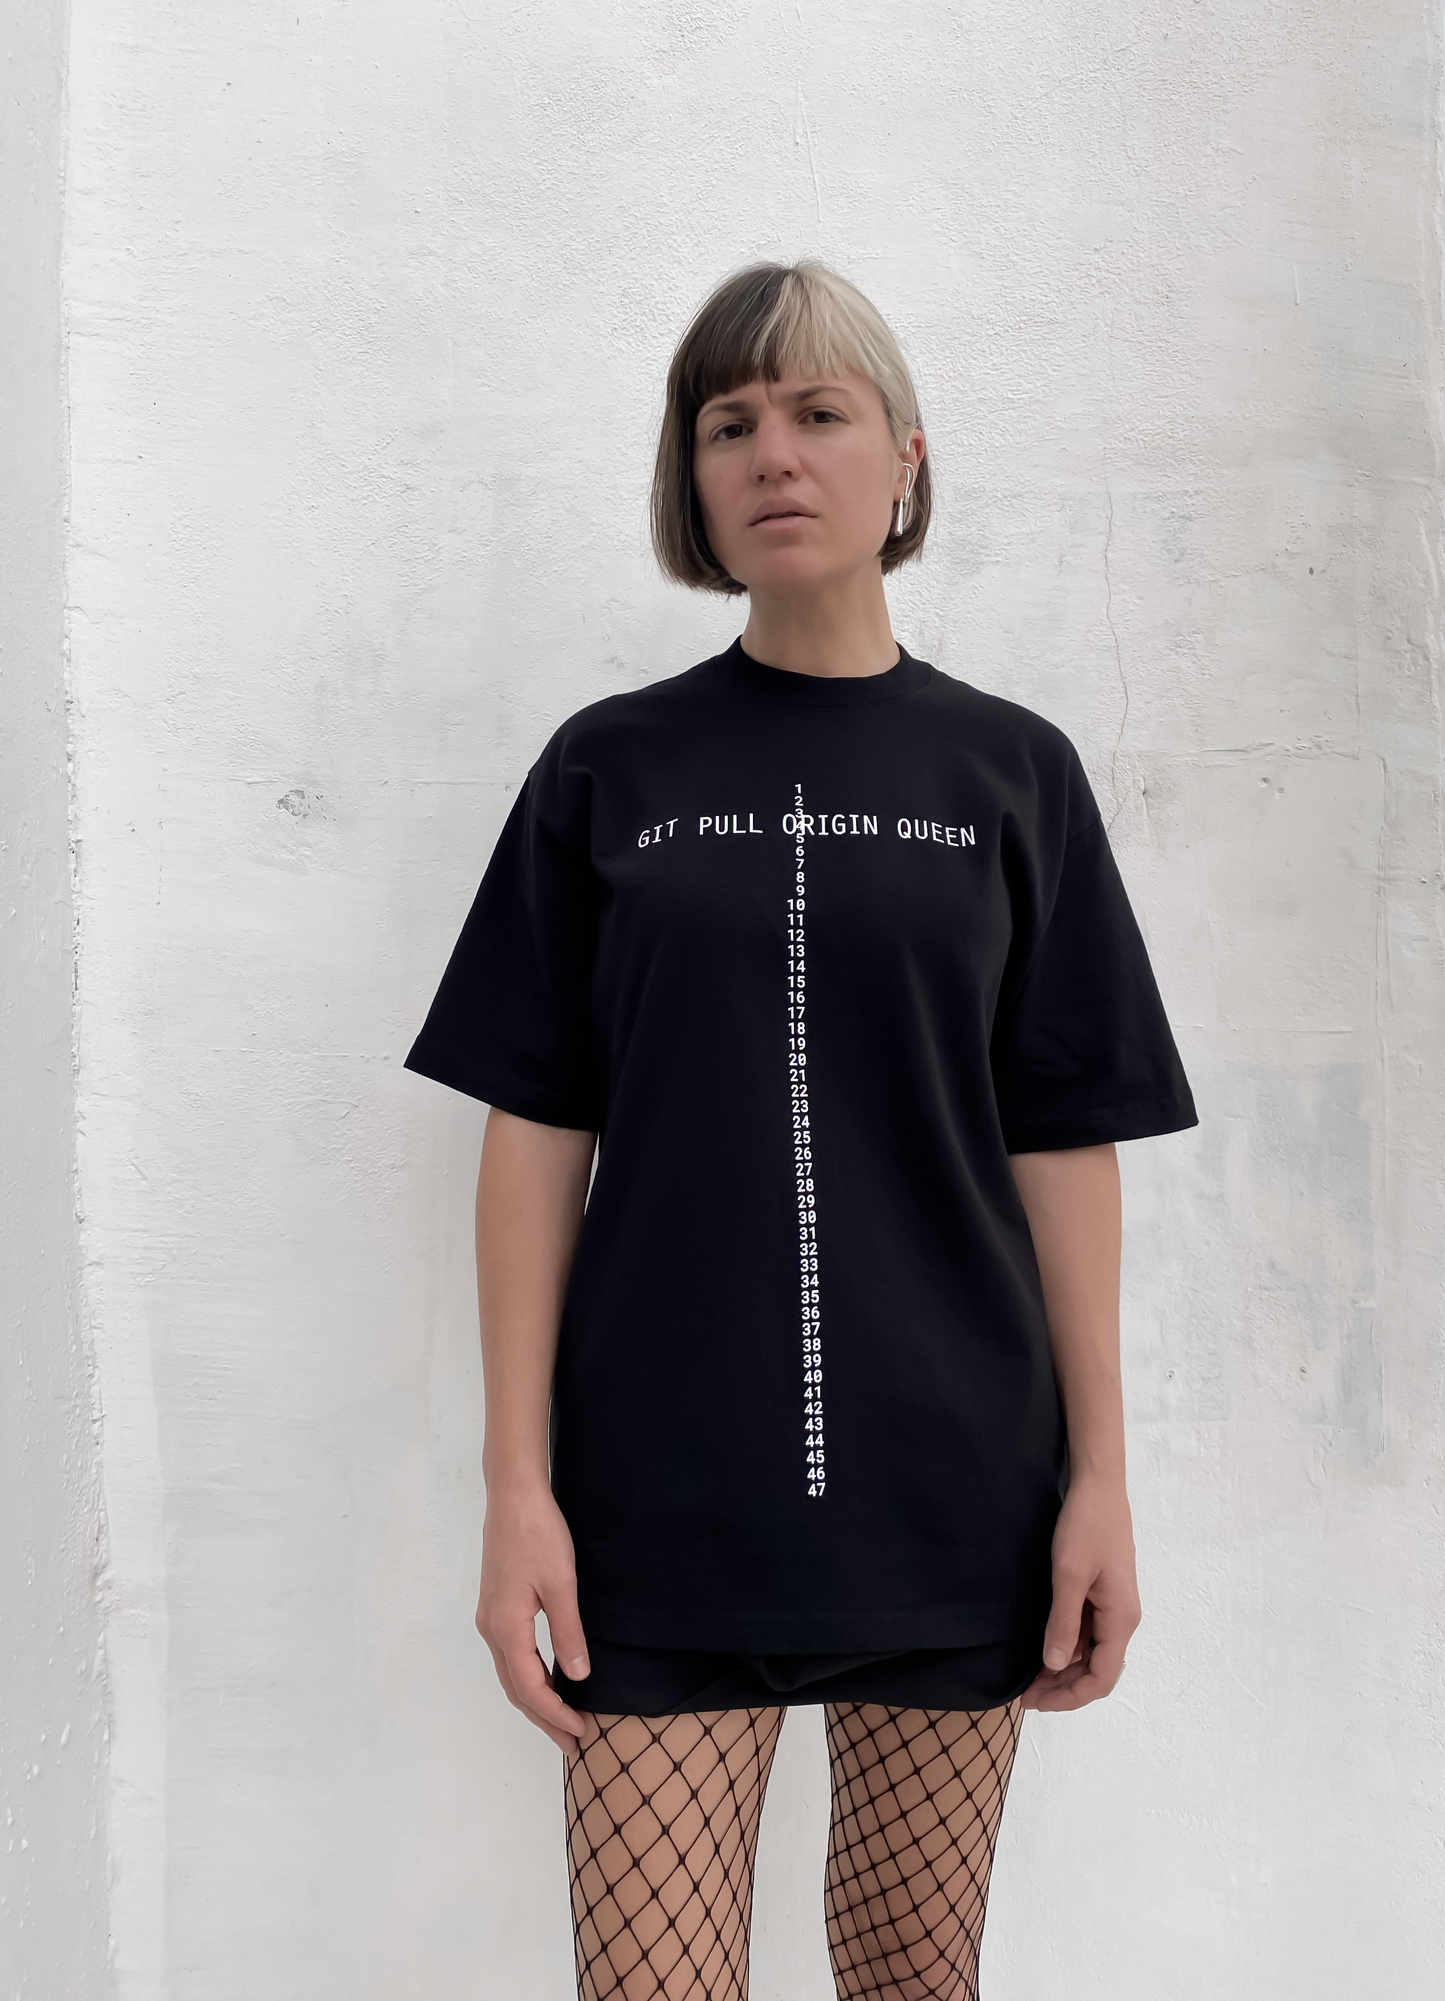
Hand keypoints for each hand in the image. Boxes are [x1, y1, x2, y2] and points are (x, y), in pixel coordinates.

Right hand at [476, 1486, 592, 1752]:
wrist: (513, 1497)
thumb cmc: (539, 1535)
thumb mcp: (561, 1585)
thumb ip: (567, 1633)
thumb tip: (576, 1677)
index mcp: (507, 1628)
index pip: (531, 1688)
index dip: (555, 1715)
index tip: (581, 1733)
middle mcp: (491, 1629)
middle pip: (516, 1689)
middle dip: (544, 1718)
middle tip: (573, 1742)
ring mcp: (490, 1618)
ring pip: (511, 1674)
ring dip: (535, 1699)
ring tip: (563, 1719)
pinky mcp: (495, 1606)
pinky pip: (510, 1656)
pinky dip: (528, 1676)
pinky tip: (548, 1678)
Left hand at [1020, 1471, 1140, 1711]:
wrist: (1099, 1487)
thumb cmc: (1086, 1525)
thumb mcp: (1069, 1574)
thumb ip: (1064, 1622)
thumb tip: (1055, 1665)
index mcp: (1121, 1619)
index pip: (1102, 1678)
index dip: (1070, 1697)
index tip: (1035, 1701)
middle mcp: (1123, 1619)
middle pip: (1098, 1671)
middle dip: (1064, 1688)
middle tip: (1024, 1694)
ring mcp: (1114, 1608)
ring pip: (1093, 1654)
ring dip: (1064, 1671)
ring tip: (1029, 1678)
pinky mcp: (1104, 1595)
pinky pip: (1089, 1634)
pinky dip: (1068, 1649)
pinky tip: (1044, 1650)